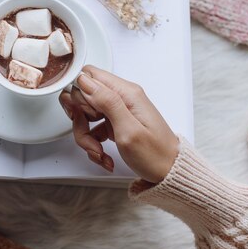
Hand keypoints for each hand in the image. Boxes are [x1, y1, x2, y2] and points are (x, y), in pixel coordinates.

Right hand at [58, 65, 179, 182]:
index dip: (79, 96)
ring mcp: (119, 110)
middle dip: (80, 120)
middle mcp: (122, 97)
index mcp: (127, 93)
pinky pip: (94, 128)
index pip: (89, 76)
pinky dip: (93, 143)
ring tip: (99, 152)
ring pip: (86, 115)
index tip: (83, 116)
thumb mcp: (129, 130)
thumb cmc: (156, 155)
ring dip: (86, 137)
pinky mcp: (116, 123)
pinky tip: (104, 155)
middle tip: (91, 138)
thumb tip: (85, 80)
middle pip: (84, 97)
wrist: (168, 173)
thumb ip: (107, 102)